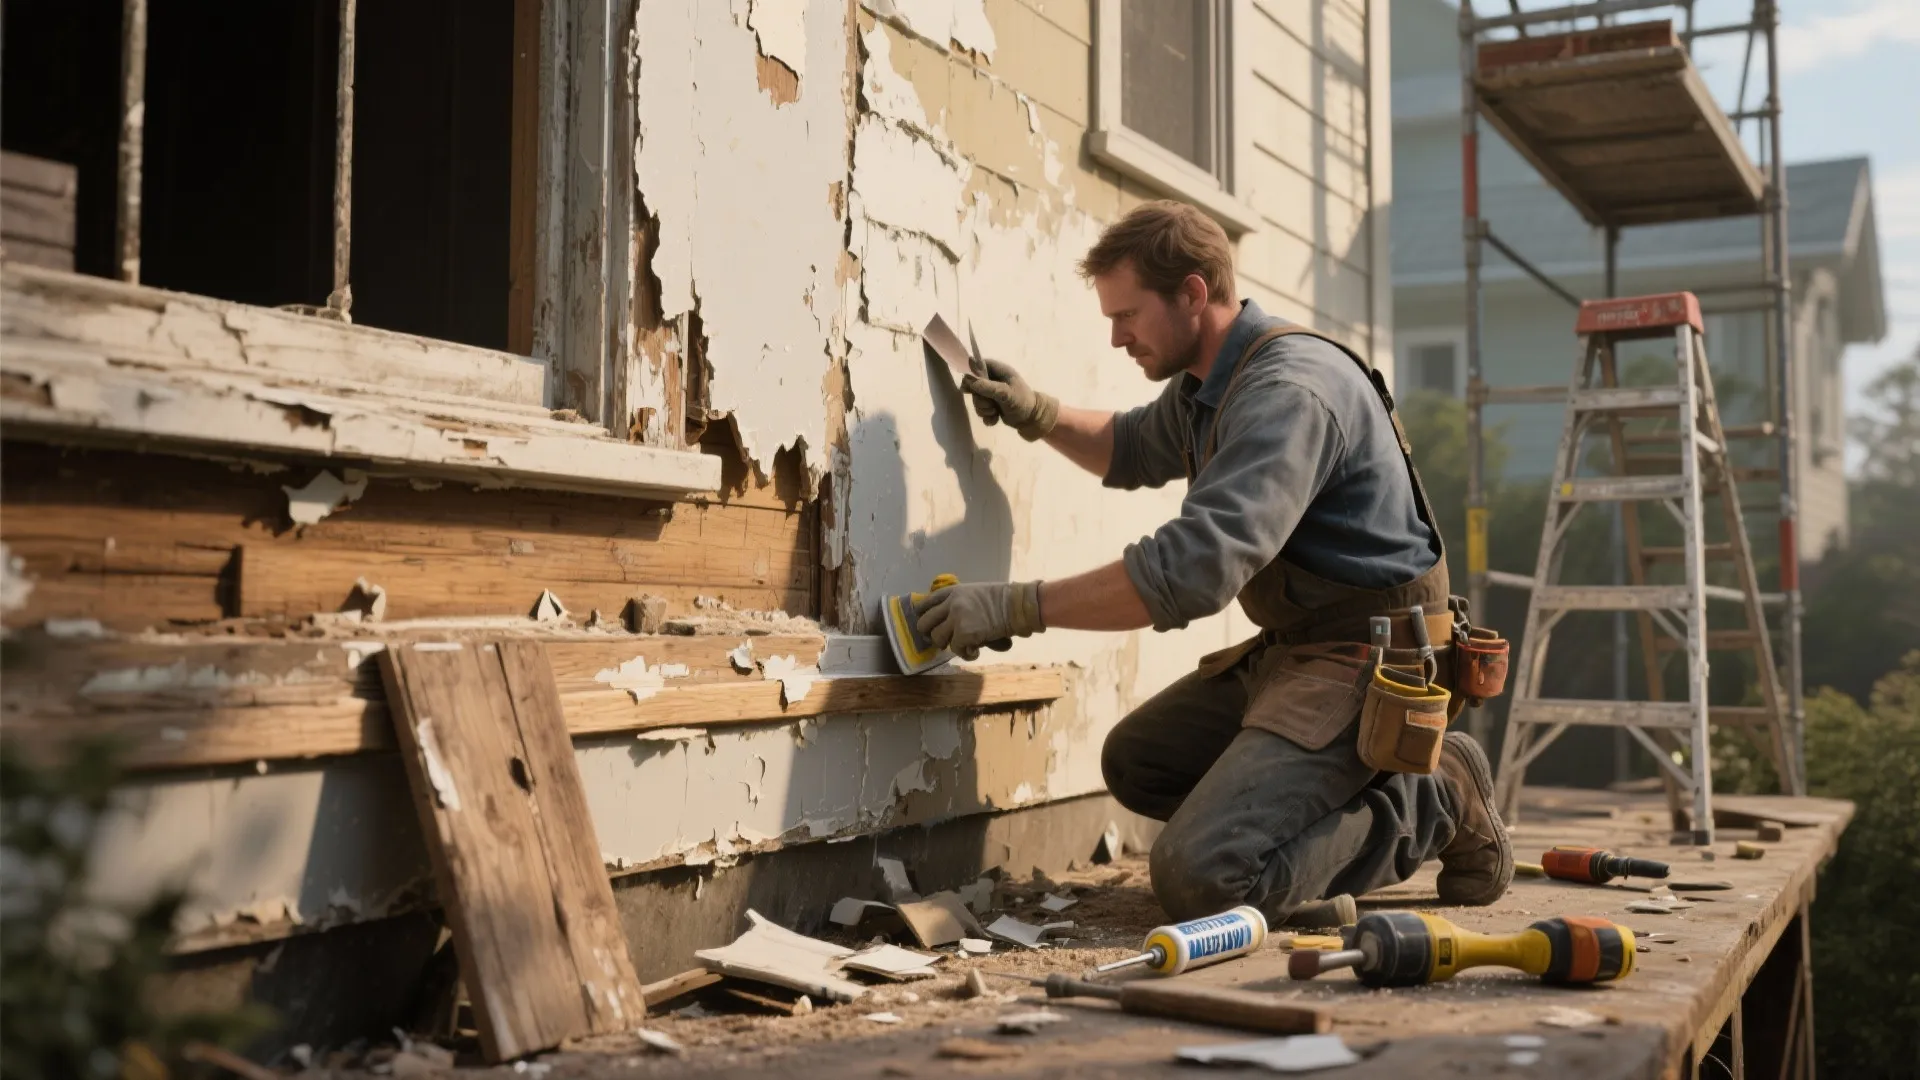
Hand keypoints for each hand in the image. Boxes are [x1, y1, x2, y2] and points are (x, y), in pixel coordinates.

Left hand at [916, 580, 1045, 658]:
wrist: (1016, 605)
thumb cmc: (1001, 599)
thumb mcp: (974, 593)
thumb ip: (959, 602)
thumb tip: (946, 618)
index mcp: (952, 592)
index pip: (926, 603)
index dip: (922, 615)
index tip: (926, 624)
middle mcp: (950, 604)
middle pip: (924, 623)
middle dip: (930, 633)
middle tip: (940, 640)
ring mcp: (956, 619)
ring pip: (937, 638)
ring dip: (948, 644)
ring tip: (962, 645)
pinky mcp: (964, 634)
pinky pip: (955, 649)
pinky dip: (965, 653)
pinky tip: (975, 651)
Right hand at [961, 360, 1059, 441]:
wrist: (1032, 419)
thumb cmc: (1022, 402)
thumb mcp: (1007, 393)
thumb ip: (989, 387)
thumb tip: (970, 382)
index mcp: (999, 371)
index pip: (978, 365)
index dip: (971, 375)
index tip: (969, 388)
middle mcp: (993, 380)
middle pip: (974, 386)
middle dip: (979, 399)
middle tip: (990, 405)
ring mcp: (992, 394)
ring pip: (976, 400)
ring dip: (984, 410)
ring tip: (995, 413)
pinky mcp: (992, 406)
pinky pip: (981, 411)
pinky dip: (987, 417)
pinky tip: (995, 419)